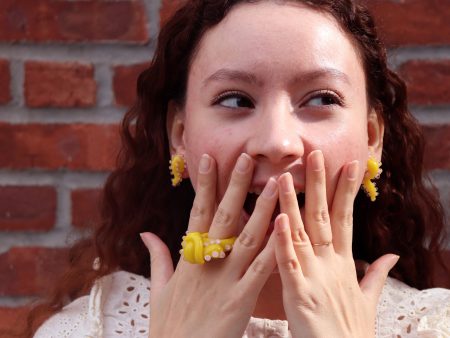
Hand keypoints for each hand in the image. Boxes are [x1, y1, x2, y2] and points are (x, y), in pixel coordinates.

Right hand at [141, 153, 278, 337]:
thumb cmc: (169, 327)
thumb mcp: (159, 290)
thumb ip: (158, 258)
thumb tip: (146, 232)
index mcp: (188, 259)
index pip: (197, 213)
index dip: (204, 186)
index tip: (209, 160)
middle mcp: (206, 263)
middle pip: (223, 217)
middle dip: (234, 185)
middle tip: (245, 157)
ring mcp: (225, 279)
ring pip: (247, 236)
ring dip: (262, 209)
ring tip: (275, 183)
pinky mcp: (241, 299)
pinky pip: (260, 269)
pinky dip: (273, 247)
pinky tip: (285, 227)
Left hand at [274, 150, 398, 337]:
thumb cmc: (350, 331)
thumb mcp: (367, 300)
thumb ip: (376, 274)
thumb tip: (393, 255)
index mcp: (343, 263)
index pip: (345, 218)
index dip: (346, 191)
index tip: (350, 165)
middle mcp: (329, 263)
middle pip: (324, 216)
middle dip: (321, 184)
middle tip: (316, 153)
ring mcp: (313, 276)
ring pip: (301, 233)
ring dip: (293, 203)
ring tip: (285, 176)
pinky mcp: (298, 293)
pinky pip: (287, 262)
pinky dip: (283, 241)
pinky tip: (278, 219)